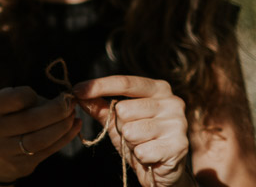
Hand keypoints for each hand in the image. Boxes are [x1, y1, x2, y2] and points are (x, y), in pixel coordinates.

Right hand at [0, 87, 80, 183]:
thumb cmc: (8, 118)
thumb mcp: (9, 103)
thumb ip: (31, 99)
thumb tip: (65, 101)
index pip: (18, 98)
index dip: (35, 94)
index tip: (42, 93)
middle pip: (31, 120)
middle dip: (57, 110)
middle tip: (71, 102)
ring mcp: (4, 150)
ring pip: (40, 139)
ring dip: (63, 126)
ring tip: (73, 115)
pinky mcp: (20, 165)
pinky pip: (47, 151)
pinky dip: (65, 138)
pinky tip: (75, 127)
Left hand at [73, 75, 190, 186]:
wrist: (162, 173)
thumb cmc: (140, 140)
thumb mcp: (117, 121)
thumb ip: (99, 106)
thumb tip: (78, 94)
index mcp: (159, 88)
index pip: (125, 82)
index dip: (99, 85)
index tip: (76, 90)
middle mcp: (172, 101)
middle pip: (124, 109)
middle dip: (121, 126)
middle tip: (133, 135)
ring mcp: (178, 123)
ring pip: (131, 130)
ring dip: (130, 142)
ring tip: (143, 144)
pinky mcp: (179, 146)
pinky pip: (142, 150)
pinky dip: (140, 156)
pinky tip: (150, 156)